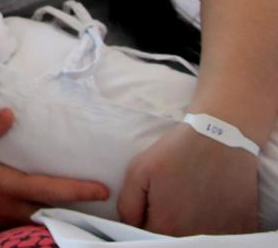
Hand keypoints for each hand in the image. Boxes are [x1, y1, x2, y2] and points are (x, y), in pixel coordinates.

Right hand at [0, 109, 109, 227]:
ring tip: (75, 203)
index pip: (48, 190)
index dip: (77, 190)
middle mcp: (4, 207)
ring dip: (55, 211)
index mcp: (2, 186)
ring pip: (35, 218)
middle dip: (74, 207)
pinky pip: (19, 222)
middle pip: (49, 211)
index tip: (101, 189)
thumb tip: (11, 113)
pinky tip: (40, 208)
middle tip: (99, 200)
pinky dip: (35, 215)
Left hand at [117, 121, 259, 234]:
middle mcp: (194, 234)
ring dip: (191, 223)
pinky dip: (215, 222)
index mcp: (166, 225)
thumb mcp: (138, 171)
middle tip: (172, 197)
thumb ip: (128, 205)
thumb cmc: (177, 151)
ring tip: (191, 196)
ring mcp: (222, 232)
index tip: (150, 205)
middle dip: (167, 222)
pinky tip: (211, 201)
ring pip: (196, 236)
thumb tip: (130, 224)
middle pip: (172, 238)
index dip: (145, 221)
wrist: (219, 135)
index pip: (147, 236)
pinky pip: (223, 234)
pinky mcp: (244, 225)